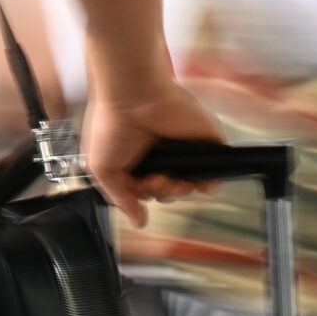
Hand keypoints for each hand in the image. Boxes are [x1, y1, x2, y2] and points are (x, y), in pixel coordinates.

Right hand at [80, 79, 220, 227]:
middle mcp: (160, 154)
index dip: (145, 194)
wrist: (132, 95)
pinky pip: (214, 169)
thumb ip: (120, 199)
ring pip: (190, 183)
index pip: (147, 190)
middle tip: (155, 179)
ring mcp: (183, 148)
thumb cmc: (111, 124)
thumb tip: (137, 220)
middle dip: (163, 192)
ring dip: (181, 190)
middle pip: (169, 189)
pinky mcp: (202, 140)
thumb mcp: (102, 171)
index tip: (141, 186)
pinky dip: (211, 182)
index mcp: (137, 160)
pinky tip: (201, 183)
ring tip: (169, 177)